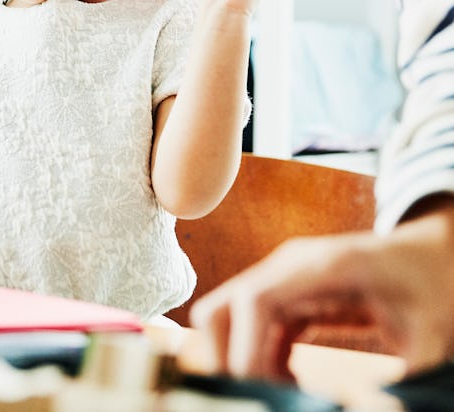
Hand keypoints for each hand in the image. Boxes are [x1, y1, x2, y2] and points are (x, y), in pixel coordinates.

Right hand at [190, 200, 453, 380]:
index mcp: (322, 268)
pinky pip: (250, 327)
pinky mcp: (285, 294)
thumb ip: (402, 377)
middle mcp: (289, 267)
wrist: (426, 253)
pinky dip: (258, 359)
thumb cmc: (428, 288)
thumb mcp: (425, 336)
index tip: (258, 393)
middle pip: (223, 307)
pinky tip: (292, 383)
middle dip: (226, 357)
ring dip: (242, 360)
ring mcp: (282, 278)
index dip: (246, 351)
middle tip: (259, 396)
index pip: (256, 301)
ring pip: (227, 317)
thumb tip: (378, 409)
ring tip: (282, 393)